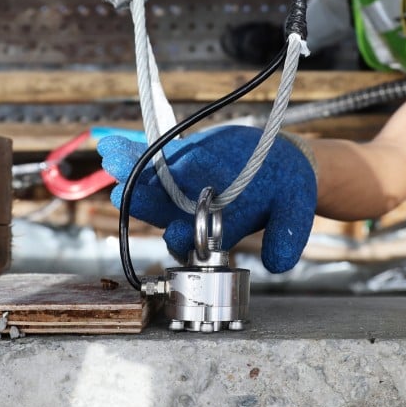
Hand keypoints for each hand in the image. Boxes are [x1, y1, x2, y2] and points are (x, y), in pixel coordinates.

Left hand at [97, 126, 316, 272]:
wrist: (284, 164)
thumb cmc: (290, 191)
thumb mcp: (295, 211)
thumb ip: (288, 235)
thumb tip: (279, 264)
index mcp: (219, 229)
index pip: (195, 238)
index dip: (182, 236)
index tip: (172, 232)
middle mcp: (194, 212)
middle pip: (163, 211)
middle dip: (143, 201)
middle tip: (121, 192)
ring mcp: (183, 187)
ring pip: (151, 184)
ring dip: (130, 172)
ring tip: (112, 158)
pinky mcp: (179, 163)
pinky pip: (152, 158)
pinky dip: (133, 150)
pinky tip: (110, 143)